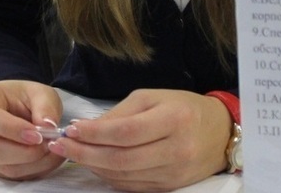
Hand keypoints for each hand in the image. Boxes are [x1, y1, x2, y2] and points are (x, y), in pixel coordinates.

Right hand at [0, 80, 65, 180]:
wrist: (21, 108)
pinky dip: (35, 170)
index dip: (10, 128)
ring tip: (52, 150)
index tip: (37, 135)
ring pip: (4, 167)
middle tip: (48, 144)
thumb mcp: (40, 92)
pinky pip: (13, 175)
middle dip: (24, 152)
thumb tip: (48, 128)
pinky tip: (48, 158)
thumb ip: (45, 106)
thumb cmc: (26, 97)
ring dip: (34, 163)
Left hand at [46, 89, 230, 191]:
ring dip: (93, 166)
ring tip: (72, 153)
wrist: (220, 131)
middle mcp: (176, 150)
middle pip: (122, 159)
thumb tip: (86, 129)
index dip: (94, 134)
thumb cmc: (181, 107)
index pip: (125, 132)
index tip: (70, 129)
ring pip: (125, 176)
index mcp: (172, 120)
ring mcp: (175, 173)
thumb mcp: (151, 98)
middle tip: (60, 144)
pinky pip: (134, 186)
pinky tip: (95, 165)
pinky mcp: (172, 187)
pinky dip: (110, 177)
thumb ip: (119, 114)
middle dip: (85, 153)